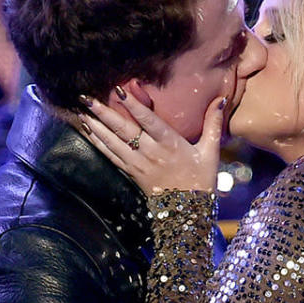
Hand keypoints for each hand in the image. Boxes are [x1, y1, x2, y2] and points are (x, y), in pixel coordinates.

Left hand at [79, 89, 224, 195]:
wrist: (188, 211)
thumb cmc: (201, 179)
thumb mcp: (211, 151)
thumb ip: (213, 123)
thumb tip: (221, 99)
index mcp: (170, 144)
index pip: (148, 121)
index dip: (132, 105)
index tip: (118, 90)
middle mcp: (151, 153)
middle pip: (124, 130)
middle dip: (104, 114)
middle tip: (86, 99)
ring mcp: (139, 164)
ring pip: (113, 143)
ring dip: (96, 127)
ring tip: (82, 111)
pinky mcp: (132, 173)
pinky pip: (112, 156)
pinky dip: (99, 143)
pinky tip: (88, 132)